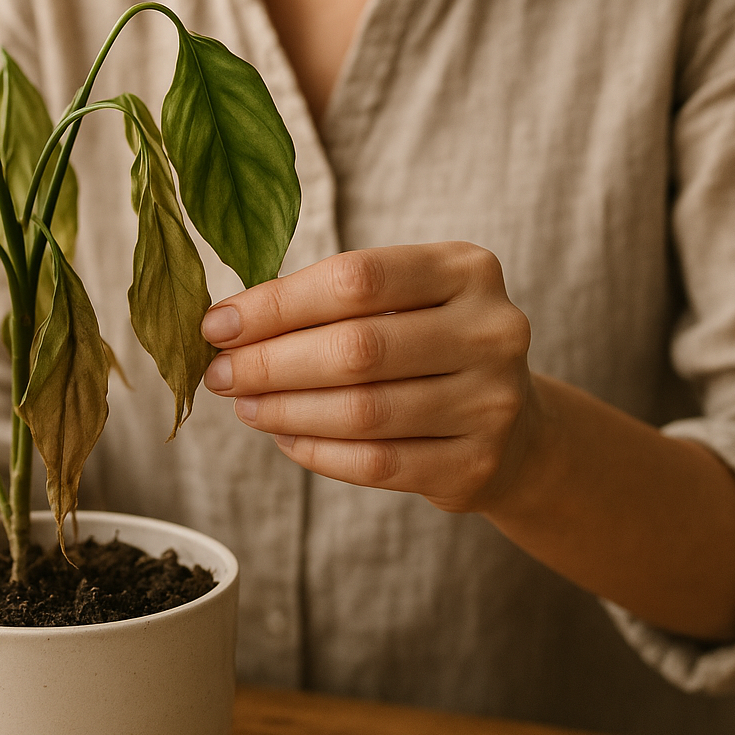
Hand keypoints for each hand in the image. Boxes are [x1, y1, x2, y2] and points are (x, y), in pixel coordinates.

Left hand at [200, 242, 543, 514]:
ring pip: (363, 412)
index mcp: (466, 270)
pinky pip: (376, 464)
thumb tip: (228, 325)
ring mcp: (492, 402)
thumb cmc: (431, 349)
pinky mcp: (476, 464)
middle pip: (357, 348)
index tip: (218, 324)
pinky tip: (285, 438)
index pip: (356, 279)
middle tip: (219, 374)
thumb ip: (332, 302)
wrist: (517, 430)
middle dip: (271, 363)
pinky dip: (317, 452)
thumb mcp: (404, 303)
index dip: (276, 304)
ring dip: (286, 411)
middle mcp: (492, 330)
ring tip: (245, 406)